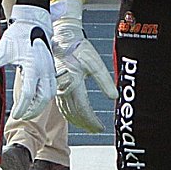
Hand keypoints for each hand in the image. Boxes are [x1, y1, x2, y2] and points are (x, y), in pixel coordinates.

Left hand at [0, 4, 54, 121]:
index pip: (29, 94)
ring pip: (51, 94)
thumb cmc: (18, 35)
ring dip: (41, 104)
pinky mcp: (51, 67)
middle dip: (33, 110)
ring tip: (28, 110)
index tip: (14, 114)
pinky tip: (34, 98)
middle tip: (21, 115)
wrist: (33, 22)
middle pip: (44, 98)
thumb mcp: (1, 51)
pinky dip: (45, 96)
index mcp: (33, 67)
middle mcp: (45, 70)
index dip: (22, 107)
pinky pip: (52, 87)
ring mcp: (50, 69)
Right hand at [51, 0, 116, 132]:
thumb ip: (105, 81)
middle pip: (74, 114)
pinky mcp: (56, 86)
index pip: (83, 110)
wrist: (62, 38)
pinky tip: (76, 117)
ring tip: (89, 127)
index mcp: (73, 83)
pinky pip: (62, 105)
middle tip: (97, 130)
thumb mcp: (95, 63)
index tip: (100, 128)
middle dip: (86, 124)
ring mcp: (58, 89)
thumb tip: (114, 97)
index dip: (92, 121)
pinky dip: (70, 114)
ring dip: (78, 121)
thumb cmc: (80, 49)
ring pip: (66, 112)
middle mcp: (63, 89)